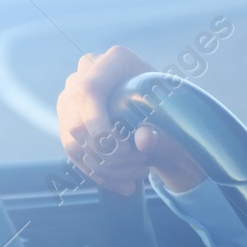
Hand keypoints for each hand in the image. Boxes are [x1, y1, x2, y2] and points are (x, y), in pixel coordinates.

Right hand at [56, 46, 204, 194]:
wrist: (168, 121)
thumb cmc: (175, 114)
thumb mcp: (178, 122)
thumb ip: (163, 131)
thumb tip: (143, 139)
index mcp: (116, 60)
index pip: (89, 90)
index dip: (97, 123)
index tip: (120, 150)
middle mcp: (87, 73)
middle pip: (76, 121)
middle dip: (108, 154)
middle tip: (143, 165)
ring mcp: (73, 97)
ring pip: (73, 142)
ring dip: (107, 168)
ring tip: (141, 174)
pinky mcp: (69, 120)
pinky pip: (74, 154)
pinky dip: (100, 174)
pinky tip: (126, 185)